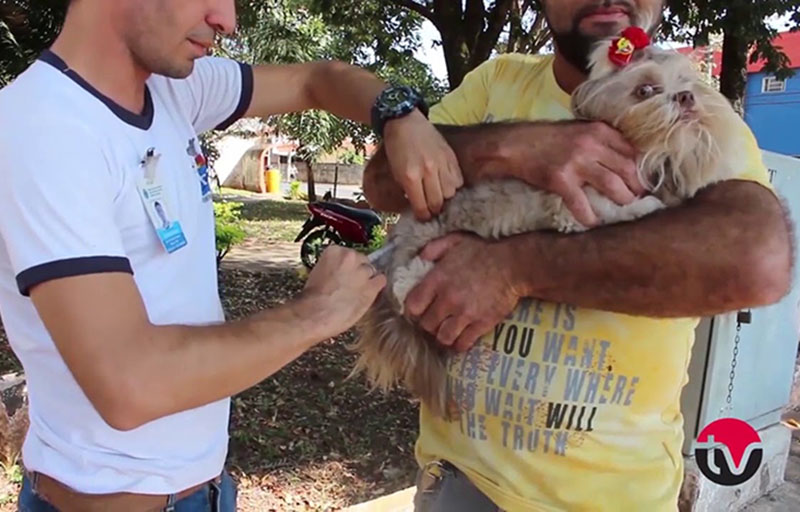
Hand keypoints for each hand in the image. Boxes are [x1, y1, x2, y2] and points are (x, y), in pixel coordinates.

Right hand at [300, 246, 385, 338]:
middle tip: (351, 283)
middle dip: (358, 271)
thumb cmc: (312, 299)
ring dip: (367, 280)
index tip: (344, 272)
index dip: (347, 265)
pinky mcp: (372, 287)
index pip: (348, 254)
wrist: (315, 314)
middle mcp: (351, 257)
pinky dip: (377, 286)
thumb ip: (332, 267)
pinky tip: (370, 293)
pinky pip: (381, 281)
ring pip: (371, 271)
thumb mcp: (317, 272)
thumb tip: (339, 271)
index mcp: (335, 251)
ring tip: (358, 291)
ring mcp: (363, 272)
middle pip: (361, 260)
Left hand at [383, 109, 463, 220]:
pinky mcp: (451, 156)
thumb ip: (408, 190)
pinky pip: (458, 179)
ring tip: (440, 197)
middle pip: (438, 202)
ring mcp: (442, 163)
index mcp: (410, 176)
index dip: (423, 216)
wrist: (405, 122)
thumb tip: (419, 206)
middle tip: (432, 211)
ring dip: (445, 198)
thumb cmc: (397, 148)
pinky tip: (447, 185)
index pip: (422, 206)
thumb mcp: (396, 172)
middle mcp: (428, 171)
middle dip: (434, 210)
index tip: (423, 218)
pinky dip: (454, 186)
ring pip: (451, 192)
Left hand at [404, 233, 522, 351]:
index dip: (413, 310)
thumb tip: (420, 258)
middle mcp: (448, 299)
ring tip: (446, 331)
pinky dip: (459, 344)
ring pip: (443, 337)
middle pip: (426, 324)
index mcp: (438, 280)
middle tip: (434, 320)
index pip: (413, 305)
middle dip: (428, 324)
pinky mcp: (481, 324)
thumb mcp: (455, 240)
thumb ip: (433, 248)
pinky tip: (459, 339)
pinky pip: (463, 343)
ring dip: (443, 335)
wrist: (513, 265)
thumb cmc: (484, 251)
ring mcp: (465, 314)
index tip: (419, 310)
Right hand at [509, 121, 646, 226]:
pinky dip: (590, 217)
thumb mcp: (578, 130)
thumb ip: (599, 141)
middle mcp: (591, 144)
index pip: (631, 151)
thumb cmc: (546, 138)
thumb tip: (621, 161)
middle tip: (637, 199)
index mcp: (598, 130)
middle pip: (627, 169)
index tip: (641, 182)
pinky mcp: (561, 180)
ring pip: (612, 185)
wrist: (515, 144)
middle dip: (636, 188)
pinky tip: (593, 222)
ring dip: (622, 200)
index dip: (640, 170)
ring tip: (623, 208)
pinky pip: (582, 204)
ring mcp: (576, 163)